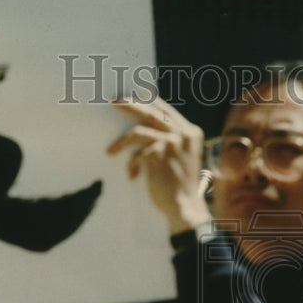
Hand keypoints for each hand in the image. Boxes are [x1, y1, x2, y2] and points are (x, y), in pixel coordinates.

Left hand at [107, 96, 212, 234]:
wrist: (185, 206)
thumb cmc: (180, 186)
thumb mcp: (183, 157)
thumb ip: (172, 141)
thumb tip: (145, 127)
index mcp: (191, 132)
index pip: (167, 110)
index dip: (149, 101)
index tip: (134, 96)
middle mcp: (183, 133)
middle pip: (151, 112)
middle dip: (130, 105)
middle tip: (114, 102)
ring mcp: (171, 141)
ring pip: (138, 131)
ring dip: (121, 142)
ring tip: (110, 151)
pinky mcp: (158, 153)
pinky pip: (136, 153)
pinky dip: (132, 165)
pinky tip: (133, 177)